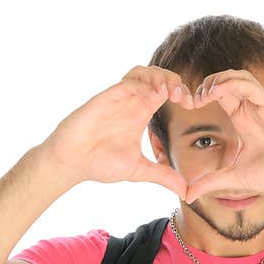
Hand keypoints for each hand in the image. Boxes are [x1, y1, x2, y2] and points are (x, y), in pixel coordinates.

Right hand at [39, 65, 194, 197]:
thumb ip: (163, 177)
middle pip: (158, 76)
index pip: (166, 91)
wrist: (70, 163)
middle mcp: (132, 102)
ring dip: (162, 77)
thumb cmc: (99, 163)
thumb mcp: (139, 171)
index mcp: (141, 112)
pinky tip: (156, 93)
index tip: (192, 105)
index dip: (181, 92)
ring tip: (172, 92)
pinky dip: (145, 81)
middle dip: (175, 81)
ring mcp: (120, 97)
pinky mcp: (108, 97)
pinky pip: (129, 79)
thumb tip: (186, 192)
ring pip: (144, 71)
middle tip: (185, 98)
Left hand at [184, 69, 263, 203]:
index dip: (202, 94)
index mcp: (242, 118)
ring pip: (238, 76)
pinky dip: (231, 84)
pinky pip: (249, 86)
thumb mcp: (233, 178)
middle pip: (226, 79)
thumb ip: (210, 183)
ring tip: (204, 94)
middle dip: (206, 83)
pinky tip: (215, 93)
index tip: (189, 106)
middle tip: (193, 98)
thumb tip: (187, 195)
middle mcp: (251, 108)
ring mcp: (261, 105)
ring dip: (218, 79)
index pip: (219, 94)